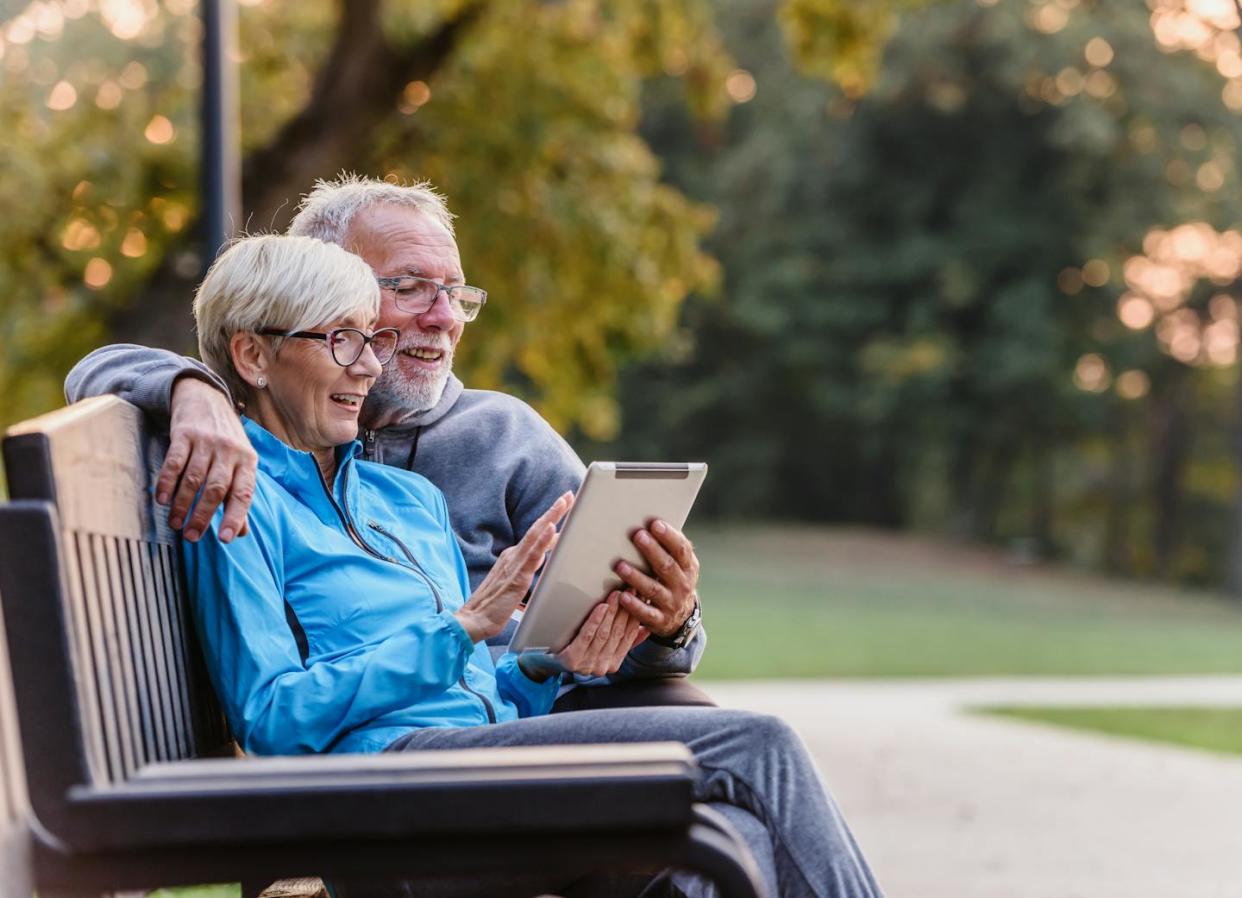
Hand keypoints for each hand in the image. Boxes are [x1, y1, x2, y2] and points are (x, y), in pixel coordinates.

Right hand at [159, 376, 256, 543]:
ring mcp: (207, 441)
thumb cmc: (226, 439)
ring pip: (194, 478)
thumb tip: (240, 532)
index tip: (225, 539)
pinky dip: (167, 483)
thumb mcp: (240, 463)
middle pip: (217, 489)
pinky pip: (175, 462)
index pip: (244, 493)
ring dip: (183, 504)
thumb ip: (239, 496)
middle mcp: (230, 450)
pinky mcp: (185, 433)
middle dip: (203, 516)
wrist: (206, 398)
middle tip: (192, 537)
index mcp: (248, 460)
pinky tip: (162, 499)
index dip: (235, 516)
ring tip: (175, 523)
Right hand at [456, 493, 572, 642]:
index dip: (550, 520)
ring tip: (563, 503)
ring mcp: (514, 564)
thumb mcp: (515, 585)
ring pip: (536, 536)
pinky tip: (551, 528)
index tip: (563, 506)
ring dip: (551, 518)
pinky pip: (532, 555)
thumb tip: (542, 564)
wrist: (474, 620)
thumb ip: (527, 573)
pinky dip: (542, 540)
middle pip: (536, 529)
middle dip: (554, 511)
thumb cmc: (493, 606)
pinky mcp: (517, 577)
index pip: (535, 535)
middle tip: (568, 495)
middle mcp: (513, 556)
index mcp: (513, 558)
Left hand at [552, 592, 647, 677]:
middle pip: (618, 633)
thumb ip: (624, 642)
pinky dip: (595, 620)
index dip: (635, 616)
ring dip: (612, 612)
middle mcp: (603, 666)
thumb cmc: (576, 649)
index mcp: (613, 663)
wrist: (547, 661)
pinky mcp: (573, 659)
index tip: (640, 598)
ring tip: (617, 594)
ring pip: (604, 633)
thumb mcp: (602, 648)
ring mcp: (587, 664)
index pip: (629, 637)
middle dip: (625, 609)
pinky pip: (587, 636)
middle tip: (630, 590)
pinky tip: (601, 607)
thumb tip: (645, 629)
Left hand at [613, 519, 699, 638]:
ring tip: (620, 566)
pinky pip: (646, 613)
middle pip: (667, 566)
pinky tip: (622, 595)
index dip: (669, 536)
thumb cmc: (672, 579)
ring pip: (653, 589)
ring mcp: (672, 603)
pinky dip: (634, 605)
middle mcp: (683, 585)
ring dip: (636, 577)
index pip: (681, 549)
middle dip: (652, 551)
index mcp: (689, 567)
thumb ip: (667, 547)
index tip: (655, 524)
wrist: (681, 616)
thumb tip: (647, 519)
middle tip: (637, 536)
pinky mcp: (660, 620)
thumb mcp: (678, 564)